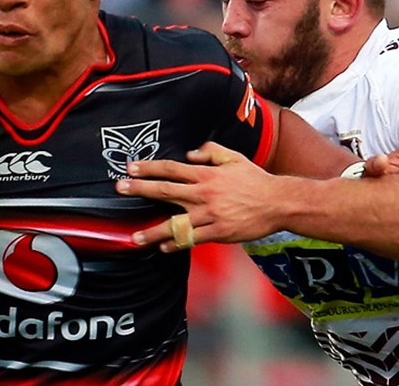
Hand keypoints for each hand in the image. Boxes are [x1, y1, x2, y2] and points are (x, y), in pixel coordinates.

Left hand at [119, 142, 281, 251]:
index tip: (130, 168)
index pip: (171, 169)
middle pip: (166, 191)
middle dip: (141, 189)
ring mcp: (210, 214)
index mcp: (206, 175)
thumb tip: (189, 154)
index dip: (149, 168)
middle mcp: (204, 193)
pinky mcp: (219, 232)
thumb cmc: (255, 179)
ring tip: (135, 238)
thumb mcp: (234, 158)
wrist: (278, 202)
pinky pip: (193, 239)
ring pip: (176, 223)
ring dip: (153, 231)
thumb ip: (210, 152)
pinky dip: (177, 244)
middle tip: (120, 188)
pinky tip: (164, 248)